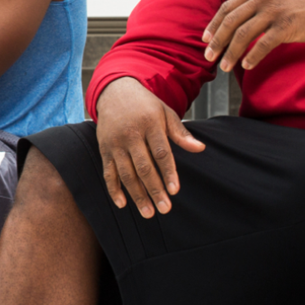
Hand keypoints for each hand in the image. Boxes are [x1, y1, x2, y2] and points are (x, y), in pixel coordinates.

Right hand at [96, 77, 205, 217]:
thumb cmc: (144, 105)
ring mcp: (115, 144)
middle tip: (164, 209)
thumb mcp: (165, 113)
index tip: (175, 190)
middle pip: (143, 167)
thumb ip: (180, 132)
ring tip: (148, 213)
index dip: (168, 172)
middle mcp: (130, 135)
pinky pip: (109, 173)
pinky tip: (122, 204)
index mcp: (149, 124)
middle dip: (154, 190)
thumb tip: (200, 148)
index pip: (161, 152)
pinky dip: (114, 189)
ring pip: (126, 174)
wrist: (114, 92)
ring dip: (137, 195)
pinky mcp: (104, 150)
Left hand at [203, 0, 304, 71]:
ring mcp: (274, 11)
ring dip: (231, 54)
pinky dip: (251, 57)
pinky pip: (262, 45)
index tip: (205, 39)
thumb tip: (233, 22)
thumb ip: (255, 4)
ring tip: (224, 67)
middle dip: (216, 42)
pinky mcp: (286, 26)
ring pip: (243, 35)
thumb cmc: (303, 2)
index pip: (227, 8)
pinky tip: (247, 66)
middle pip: (230, 22)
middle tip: (209, 57)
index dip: (214, 25)